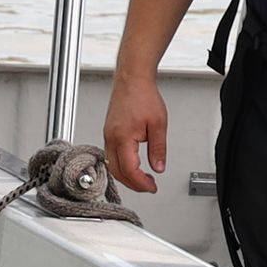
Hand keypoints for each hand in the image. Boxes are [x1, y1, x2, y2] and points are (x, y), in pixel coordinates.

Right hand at [104, 68, 169, 193]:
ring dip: (127, 175)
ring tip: (143, 179)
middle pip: (117, 171)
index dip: (141, 183)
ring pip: (112, 164)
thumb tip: (159, 167)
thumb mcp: (159, 125)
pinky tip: (133, 166)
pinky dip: (121, 165)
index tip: (152, 187)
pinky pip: (111, 155)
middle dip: (133, 183)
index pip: (129, 170)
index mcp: (122, 138)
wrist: (132, 79)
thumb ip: (158, 149)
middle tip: (149, 187)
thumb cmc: (143, 96)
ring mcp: (108, 135)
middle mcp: (111, 138)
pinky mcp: (109, 132)